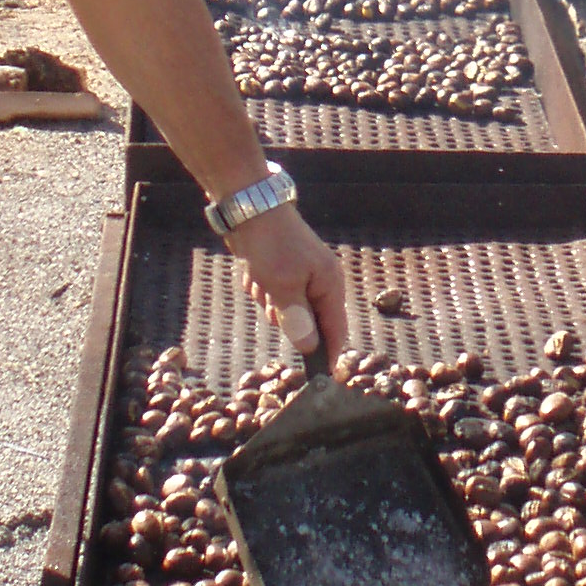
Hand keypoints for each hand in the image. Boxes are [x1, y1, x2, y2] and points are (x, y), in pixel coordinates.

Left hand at [222, 201, 346, 361]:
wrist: (249, 207)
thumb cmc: (271, 245)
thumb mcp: (282, 287)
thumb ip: (297, 319)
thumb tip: (310, 347)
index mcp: (330, 284)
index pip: (336, 330)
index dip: (328, 354)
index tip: (319, 378)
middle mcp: (321, 281)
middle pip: (308, 322)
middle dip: (285, 317)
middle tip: (272, 299)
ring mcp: (302, 275)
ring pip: (286, 309)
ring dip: (270, 301)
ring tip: (261, 278)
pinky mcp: (282, 270)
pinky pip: (272, 294)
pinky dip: (261, 288)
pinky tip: (254, 271)